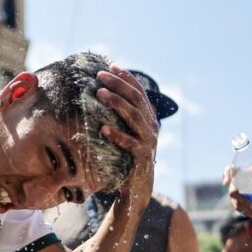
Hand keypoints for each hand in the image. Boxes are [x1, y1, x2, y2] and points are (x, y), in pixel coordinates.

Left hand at [95, 66, 157, 210]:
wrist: (138, 186)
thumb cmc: (126, 156)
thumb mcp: (126, 133)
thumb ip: (121, 117)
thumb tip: (100, 95)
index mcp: (148, 118)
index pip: (139, 92)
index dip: (127, 78)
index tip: (112, 66)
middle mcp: (151, 126)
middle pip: (136, 100)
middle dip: (119, 85)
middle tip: (100, 76)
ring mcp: (148, 141)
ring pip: (134, 117)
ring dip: (117, 103)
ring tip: (100, 93)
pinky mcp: (142, 156)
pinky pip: (129, 143)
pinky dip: (117, 135)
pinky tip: (103, 129)